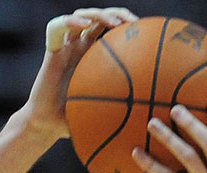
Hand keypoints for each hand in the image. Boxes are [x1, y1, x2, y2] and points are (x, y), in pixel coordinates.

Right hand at [20, 7, 137, 141]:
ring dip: (99, 14)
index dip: (129, 26)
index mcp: (96, 57)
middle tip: (134, 22)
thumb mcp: (110, 112)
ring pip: (81, 17)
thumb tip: (157, 117)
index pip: (114, 31)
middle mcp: (82, 48)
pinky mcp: (52, 50)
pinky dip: (70, 21)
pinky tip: (84, 24)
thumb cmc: (79, 120)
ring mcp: (67, 47)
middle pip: (100, 19)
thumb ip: (129, 108)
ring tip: (114, 22)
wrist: (49, 125)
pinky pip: (56, 27)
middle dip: (118, 14)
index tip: (146, 32)